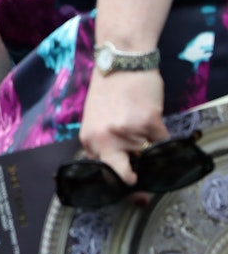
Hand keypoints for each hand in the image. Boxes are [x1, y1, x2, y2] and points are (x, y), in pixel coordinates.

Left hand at [78, 69, 167, 185]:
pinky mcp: (148, 123)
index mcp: (90, 140)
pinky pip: (162, 141)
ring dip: (150, 146)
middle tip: (142, 193)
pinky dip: (161, 133)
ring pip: (149, 157)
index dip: (118, 185)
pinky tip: (151, 115)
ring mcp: (126, 132)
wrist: (121, 60)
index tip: (129, 192)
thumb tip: (119, 170)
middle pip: (122, 177)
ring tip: (140, 124)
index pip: (103, 173)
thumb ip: (104, 143)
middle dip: (134, 186)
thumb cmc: (109, 89)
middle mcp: (105, 139)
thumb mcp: (96, 119)